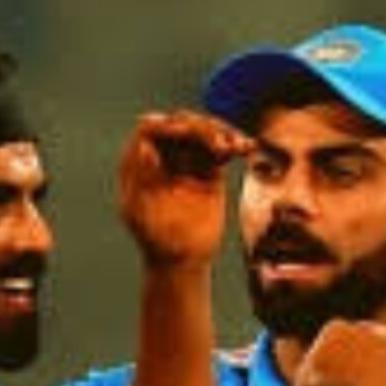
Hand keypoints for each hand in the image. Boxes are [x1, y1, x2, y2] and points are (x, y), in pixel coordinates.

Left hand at [117, 110, 250, 266]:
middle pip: (180, 125)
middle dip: (201, 128)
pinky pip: (222, 149)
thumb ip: (141, 180)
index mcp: (140, 161)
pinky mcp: (209, 170)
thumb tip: (146, 148)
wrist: (181, 260)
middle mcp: (163, 155)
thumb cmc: (155, 240)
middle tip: (219, 144)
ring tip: (235, 146)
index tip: (188, 134)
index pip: (151, 129)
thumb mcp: (139, 212)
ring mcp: (187, 161)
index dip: (169, 126)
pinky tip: (246, 147)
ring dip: (220, 132)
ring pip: (203, 132)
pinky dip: (234, 144)